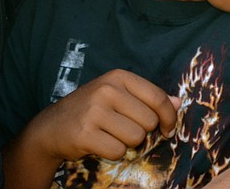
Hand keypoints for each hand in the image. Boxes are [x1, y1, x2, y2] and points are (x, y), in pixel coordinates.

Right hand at [23, 69, 178, 161]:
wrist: (51, 126)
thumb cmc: (91, 110)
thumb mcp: (118, 96)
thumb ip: (148, 98)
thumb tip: (178, 102)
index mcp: (118, 77)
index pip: (157, 97)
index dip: (169, 117)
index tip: (168, 129)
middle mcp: (106, 89)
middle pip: (149, 121)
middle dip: (141, 131)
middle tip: (122, 128)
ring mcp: (94, 111)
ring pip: (135, 138)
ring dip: (126, 143)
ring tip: (109, 134)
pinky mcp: (85, 133)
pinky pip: (118, 151)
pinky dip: (112, 152)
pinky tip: (99, 143)